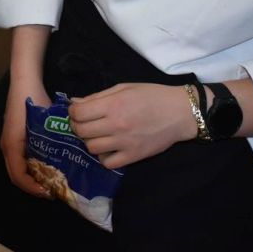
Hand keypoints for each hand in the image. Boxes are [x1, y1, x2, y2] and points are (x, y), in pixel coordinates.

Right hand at [2, 76, 52, 196]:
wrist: (24, 78)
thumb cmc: (33, 98)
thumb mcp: (46, 120)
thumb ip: (56, 138)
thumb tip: (74, 157)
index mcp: (12, 143)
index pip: (18, 175)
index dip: (33, 187)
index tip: (51, 191)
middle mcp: (6, 145)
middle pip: (15, 175)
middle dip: (33, 186)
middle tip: (52, 190)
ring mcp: (7, 140)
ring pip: (16, 167)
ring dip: (31, 177)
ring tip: (50, 179)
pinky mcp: (12, 135)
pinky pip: (17, 158)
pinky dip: (29, 166)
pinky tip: (45, 164)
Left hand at [67, 83, 196, 167]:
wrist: (179, 113)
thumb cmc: (151, 96)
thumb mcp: (124, 88)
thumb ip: (97, 96)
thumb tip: (74, 103)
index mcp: (113, 104)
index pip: (78, 113)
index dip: (73, 112)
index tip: (77, 111)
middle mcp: (116, 124)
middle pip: (81, 131)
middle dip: (77, 126)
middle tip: (84, 123)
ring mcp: (124, 143)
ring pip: (91, 148)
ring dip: (89, 141)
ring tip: (97, 135)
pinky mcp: (133, 156)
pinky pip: (108, 163)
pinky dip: (104, 157)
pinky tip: (108, 148)